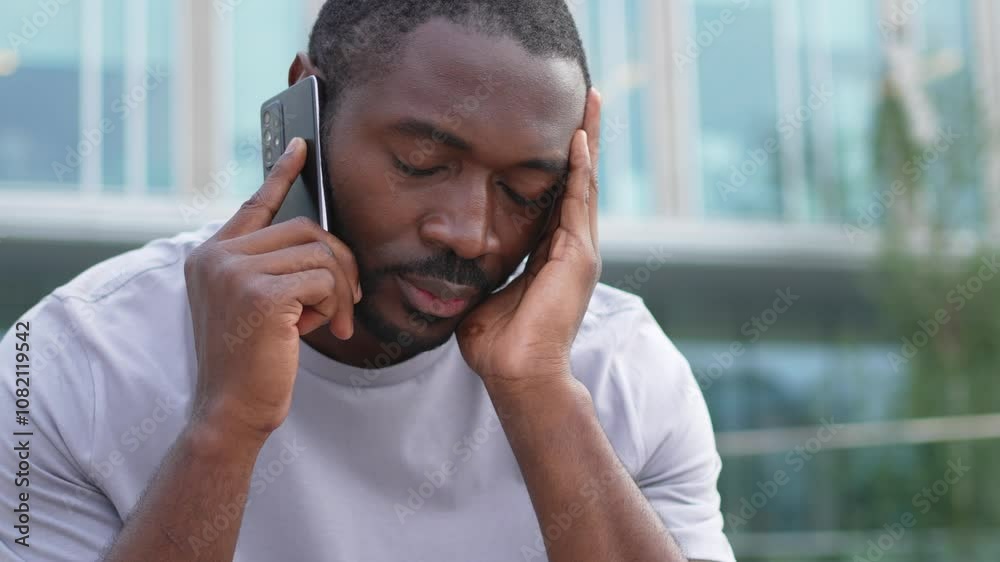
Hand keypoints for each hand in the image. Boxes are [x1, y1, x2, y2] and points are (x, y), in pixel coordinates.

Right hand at [183, 138, 360, 439]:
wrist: (232, 410)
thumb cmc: (252, 362)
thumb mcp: (259, 305)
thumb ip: (276, 268)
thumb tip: (324, 243)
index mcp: (212, 255)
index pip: (255, 203)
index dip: (282, 172)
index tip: (301, 144)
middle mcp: (217, 256)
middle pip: (306, 229)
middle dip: (340, 263)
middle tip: (351, 300)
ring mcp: (234, 271)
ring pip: (321, 253)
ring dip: (341, 290)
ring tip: (335, 322)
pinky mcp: (260, 292)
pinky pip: (323, 279)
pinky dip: (336, 304)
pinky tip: (325, 330)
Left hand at [456, 88, 602, 391]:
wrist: (516, 374)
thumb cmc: (496, 343)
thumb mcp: (484, 293)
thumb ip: (482, 269)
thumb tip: (455, 255)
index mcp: (550, 256)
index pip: (556, 196)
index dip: (559, 162)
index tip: (557, 128)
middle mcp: (570, 248)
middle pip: (578, 180)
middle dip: (582, 138)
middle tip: (586, 98)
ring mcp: (578, 251)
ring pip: (585, 182)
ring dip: (586, 140)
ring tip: (590, 102)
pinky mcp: (578, 257)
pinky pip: (578, 201)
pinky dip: (580, 168)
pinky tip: (577, 137)